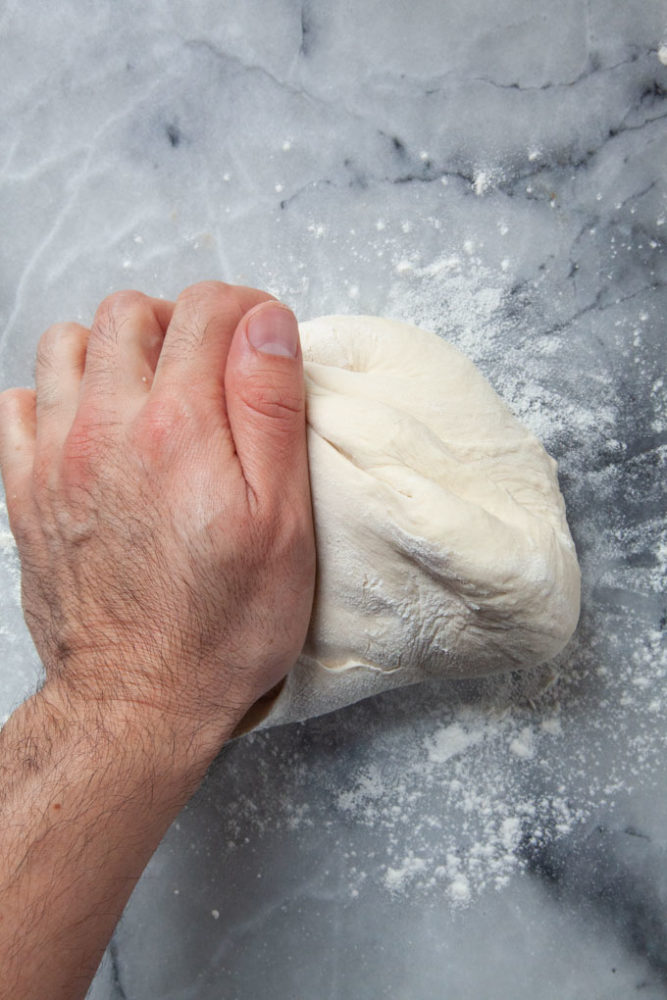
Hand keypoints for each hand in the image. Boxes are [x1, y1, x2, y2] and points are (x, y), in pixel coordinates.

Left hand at [0, 281, 315, 753]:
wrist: (138, 702)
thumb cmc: (222, 625)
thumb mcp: (282, 522)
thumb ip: (271, 410)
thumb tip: (266, 324)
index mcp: (180, 427)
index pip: (206, 309)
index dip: (246, 310)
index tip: (264, 341)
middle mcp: (106, 427)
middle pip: (130, 312)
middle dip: (178, 321)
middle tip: (210, 367)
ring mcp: (55, 457)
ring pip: (67, 344)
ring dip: (113, 350)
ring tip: (151, 392)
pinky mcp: (25, 491)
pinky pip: (16, 403)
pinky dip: (53, 396)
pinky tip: (91, 428)